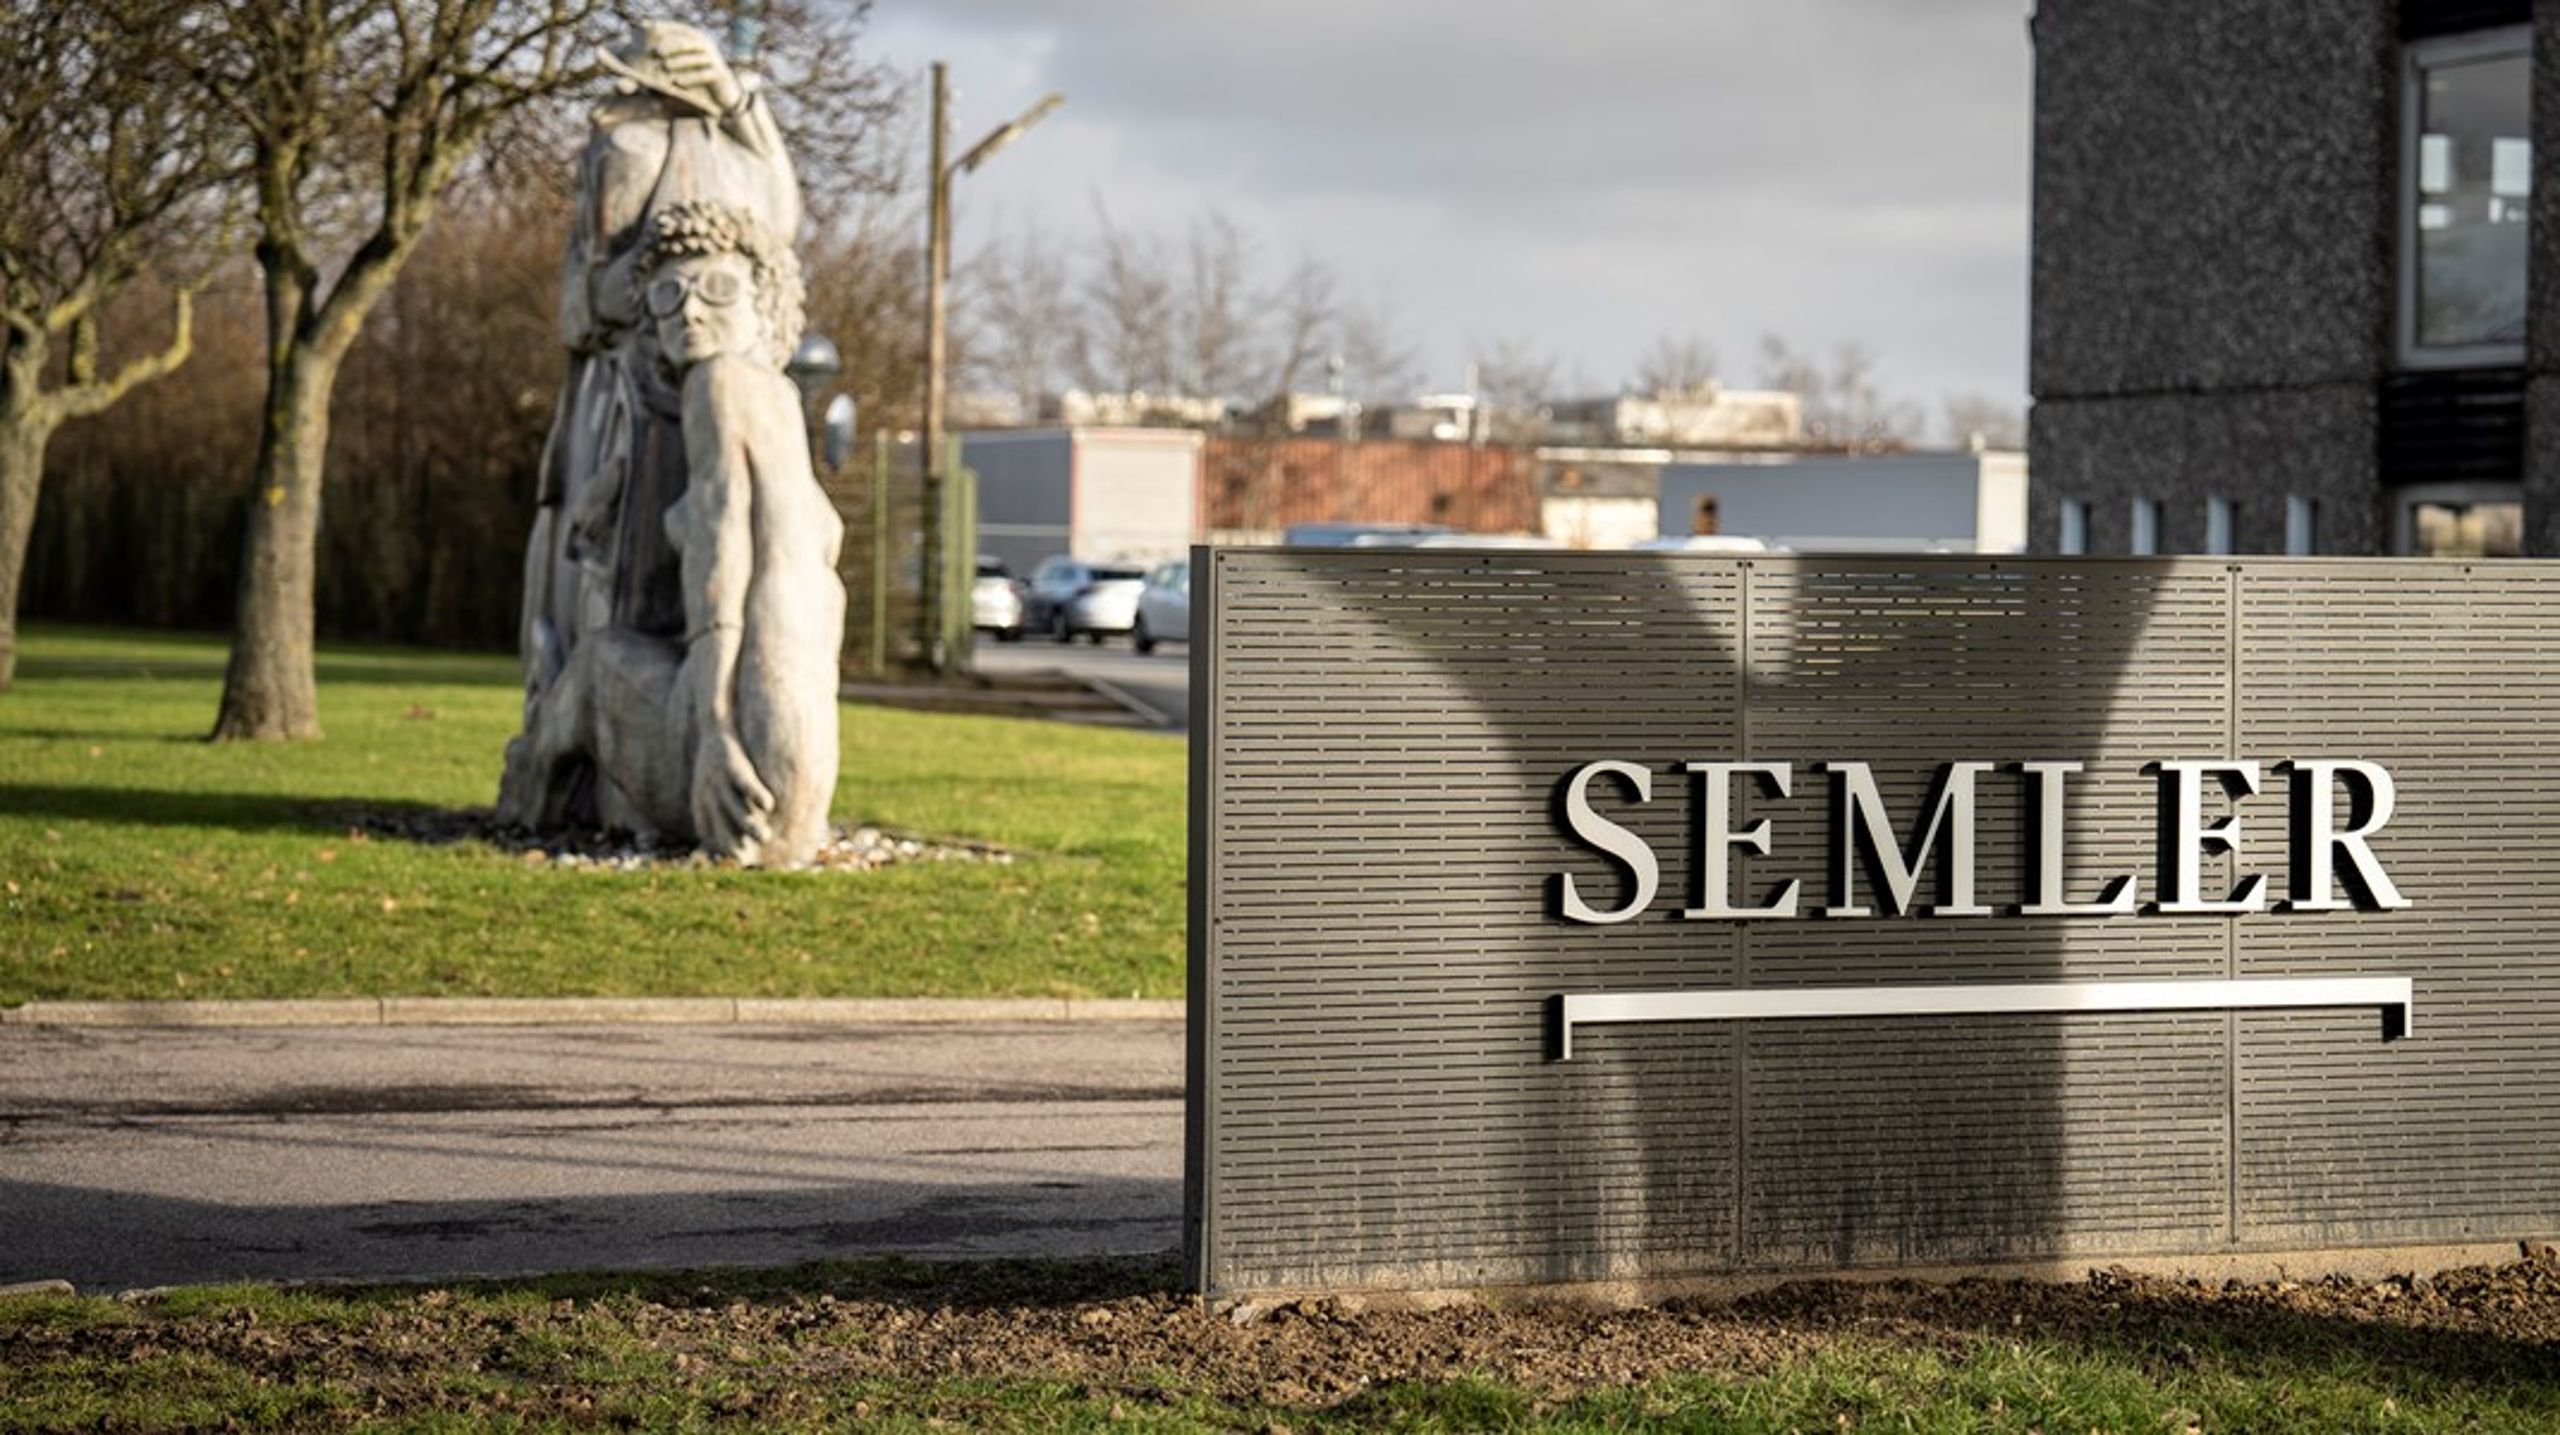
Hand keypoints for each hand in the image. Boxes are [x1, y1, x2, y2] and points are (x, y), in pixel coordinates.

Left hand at [654, 27, 742, 114]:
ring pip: (693, 59)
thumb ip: (671, 51)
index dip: (665, 29)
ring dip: (678, 63)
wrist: (722, 90)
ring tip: (666, 67)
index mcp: (697, 37)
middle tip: (657, 51)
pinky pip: (702, 75)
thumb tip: (652, 48)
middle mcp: (706, 45)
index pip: (679, 29)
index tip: (650, 32)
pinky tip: (677, 82)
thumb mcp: (685, 59)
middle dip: (670, 46)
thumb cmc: (697, 73)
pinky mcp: (718, 74)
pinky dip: (689, 78)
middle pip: (686, 43)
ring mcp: (713, 59)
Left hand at [691, 732, 773, 857]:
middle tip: (750, 856)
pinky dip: (758, 796)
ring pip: (736, 810)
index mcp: (701, 800)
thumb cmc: (715, 761)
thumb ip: (715, 806)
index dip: (721, 847)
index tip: (738, 857)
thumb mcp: (707, 785)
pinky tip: (769, 805)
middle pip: (721, 826)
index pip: (707, 832)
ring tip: (765, 837)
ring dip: (750, 826)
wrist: (713, 728)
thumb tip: (735, 828)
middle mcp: (708, 794)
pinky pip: (747, 785)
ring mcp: (720, 781)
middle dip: (736, 844)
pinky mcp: (735, 767)